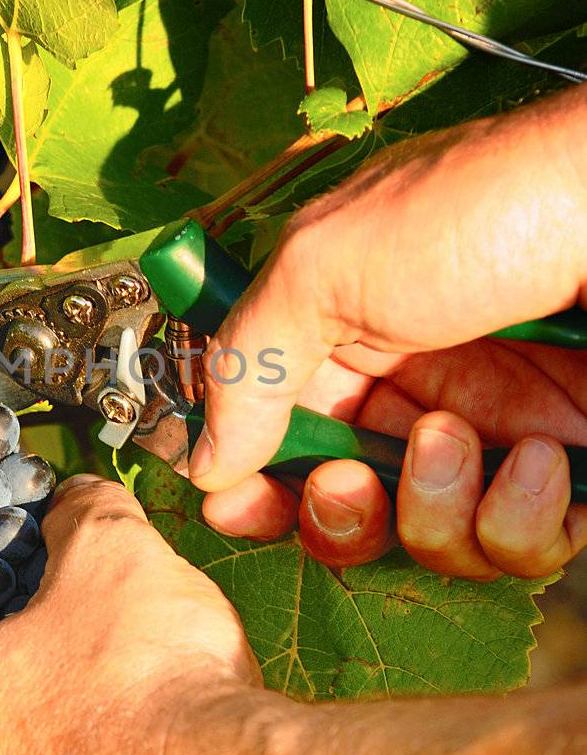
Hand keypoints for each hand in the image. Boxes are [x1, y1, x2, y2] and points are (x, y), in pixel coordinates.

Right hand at [190, 88, 586, 577]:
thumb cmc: (486, 209)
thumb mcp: (328, 266)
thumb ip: (250, 365)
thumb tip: (203, 459)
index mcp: (345, 330)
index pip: (277, 431)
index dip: (253, 481)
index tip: (237, 505)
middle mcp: (415, 385)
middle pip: (344, 504)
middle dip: (338, 512)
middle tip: (352, 482)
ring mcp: (493, 431)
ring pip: (427, 538)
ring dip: (434, 508)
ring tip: (464, 439)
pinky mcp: (566, 471)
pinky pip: (518, 545)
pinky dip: (521, 518)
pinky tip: (545, 458)